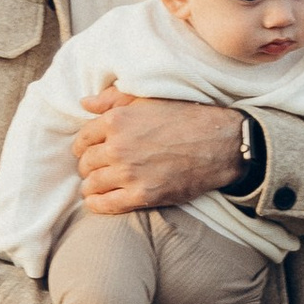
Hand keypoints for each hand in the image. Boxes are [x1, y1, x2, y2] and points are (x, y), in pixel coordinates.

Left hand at [73, 87, 245, 216]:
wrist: (219, 143)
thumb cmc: (185, 117)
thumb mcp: (147, 99)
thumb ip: (112, 99)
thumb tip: (85, 103)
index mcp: (116, 121)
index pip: (83, 139)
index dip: (84, 147)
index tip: (89, 152)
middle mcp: (118, 147)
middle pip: (86, 163)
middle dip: (88, 167)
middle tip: (96, 170)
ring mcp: (129, 173)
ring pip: (93, 185)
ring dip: (92, 186)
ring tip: (97, 186)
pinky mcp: (143, 195)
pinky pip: (107, 204)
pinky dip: (98, 204)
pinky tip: (98, 202)